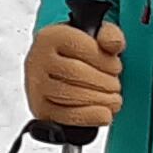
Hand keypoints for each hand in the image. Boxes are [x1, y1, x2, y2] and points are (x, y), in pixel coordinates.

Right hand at [26, 15, 125, 131]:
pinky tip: (104, 114)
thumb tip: (113, 44)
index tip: (116, 67)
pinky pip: (64, 116)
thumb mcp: (98, 36)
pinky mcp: (40, 108)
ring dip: (99, 100)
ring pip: (69, 95)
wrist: (61, 69)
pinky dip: (89, 117)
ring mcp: (36, 85)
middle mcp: (38, 59)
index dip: (104, 60)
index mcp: (51, 36)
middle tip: (116, 86)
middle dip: (103, 82)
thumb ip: (110, 34)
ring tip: (114, 100)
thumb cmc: (80, 53)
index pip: (79, 46)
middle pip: (74, 72)